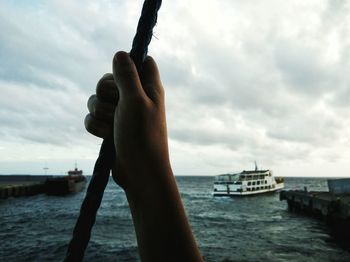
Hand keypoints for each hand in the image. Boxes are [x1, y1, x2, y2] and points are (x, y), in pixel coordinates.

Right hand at [85, 51, 170, 193]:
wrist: (139, 172)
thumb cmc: (143, 137)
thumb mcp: (135, 102)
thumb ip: (127, 76)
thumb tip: (120, 53)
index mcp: (148, 87)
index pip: (141, 61)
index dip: (128, 63)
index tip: (120, 74)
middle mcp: (135, 97)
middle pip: (109, 78)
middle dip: (105, 92)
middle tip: (116, 105)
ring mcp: (120, 113)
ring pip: (96, 99)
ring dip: (100, 113)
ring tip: (113, 126)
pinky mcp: (109, 127)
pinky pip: (91, 118)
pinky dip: (96, 127)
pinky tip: (107, 137)